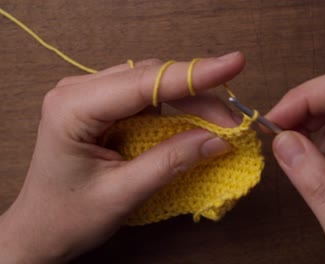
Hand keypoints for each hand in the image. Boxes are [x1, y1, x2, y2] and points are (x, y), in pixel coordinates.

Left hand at [0, 52, 244, 262]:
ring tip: (220, 125)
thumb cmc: (68, 216)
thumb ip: (170, 162)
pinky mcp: (105, 107)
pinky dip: (176, 109)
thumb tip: (218, 140)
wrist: (41, 230)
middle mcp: (80, 91)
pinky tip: (196, 123)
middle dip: (198, 95)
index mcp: (73, 107)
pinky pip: (148, 98)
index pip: (143, 80)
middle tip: (232, 123)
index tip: (233, 65)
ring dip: (191, 102)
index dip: (193, 74)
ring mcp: (92, 96)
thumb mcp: (122, 193)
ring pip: (154, 84)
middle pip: (152, 78)